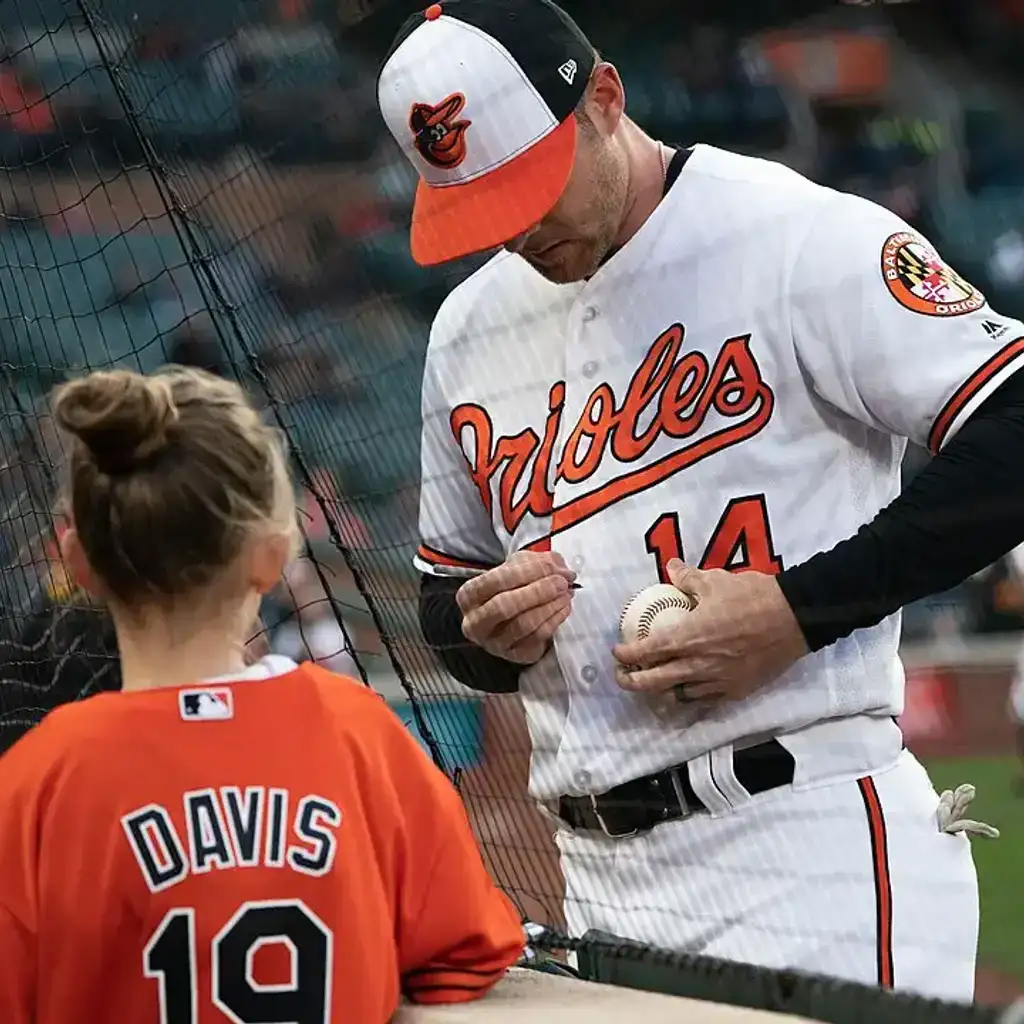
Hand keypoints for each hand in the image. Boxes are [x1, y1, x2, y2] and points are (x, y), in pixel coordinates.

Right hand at [457, 550, 576, 664]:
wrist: (510, 618)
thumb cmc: (511, 588)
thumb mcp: (519, 567)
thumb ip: (541, 563)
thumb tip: (564, 572)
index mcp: (468, 596)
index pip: (495, 581)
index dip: (526, 572)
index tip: (551, 567)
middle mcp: (475, 623)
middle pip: (505, 606)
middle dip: (538, 592)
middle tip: (561, 583)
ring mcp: (494, 644)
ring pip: (524, 625)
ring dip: (550, 606)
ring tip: (566, 593)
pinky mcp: (515, 656)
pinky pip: (537, 638)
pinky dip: (555, 620)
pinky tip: (564, 607)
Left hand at [612, 558, 806, 704]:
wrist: (796, 619)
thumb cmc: (752, 597)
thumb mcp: (715, 581)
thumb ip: (687, 578)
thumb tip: (671, 568)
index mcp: (687, 638)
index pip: (645, 652)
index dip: (625, 656)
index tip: (617, 653)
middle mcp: (697, 665)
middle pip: (652, 683)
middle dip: (631, 681)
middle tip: (623, 675)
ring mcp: (717, 682)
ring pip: (677, 695)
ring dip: (659, 690)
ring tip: (653, 682)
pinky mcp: (735, 691)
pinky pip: (704, 700)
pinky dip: (689, 696)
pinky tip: (686, 688)